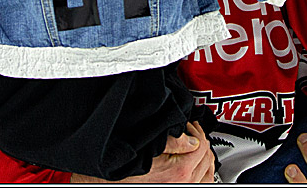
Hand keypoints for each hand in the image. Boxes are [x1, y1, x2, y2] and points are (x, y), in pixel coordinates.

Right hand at [71, 122, 213, 182]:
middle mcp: (183, 184)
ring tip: (192, 145)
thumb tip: (189, 135)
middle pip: (206, 156)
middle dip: (199, 140)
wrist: (100, 184)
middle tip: (188, 131)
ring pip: (206, 171)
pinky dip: (201, 171)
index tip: (186, 125)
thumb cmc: (116, 169)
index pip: (202, 144)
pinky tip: (194, 163)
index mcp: (178, 171)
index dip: (194, 129)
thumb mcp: (143, 147)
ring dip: (202, 156)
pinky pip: (201, 182)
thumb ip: (171, 140)